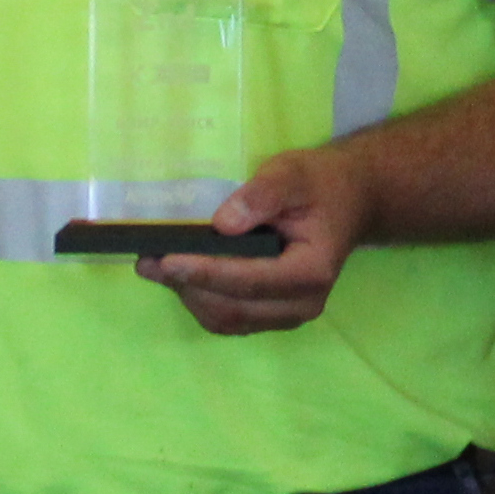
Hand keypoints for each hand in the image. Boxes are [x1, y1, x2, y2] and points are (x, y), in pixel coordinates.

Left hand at [138, 140, 373, 334]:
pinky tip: (179, 275)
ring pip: (227, 320)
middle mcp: (303, 303)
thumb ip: (262, 195)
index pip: (250, 281)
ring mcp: (288, 314)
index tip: (166, 260)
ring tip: (155, 267)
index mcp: (312, 271)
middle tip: (147, 262)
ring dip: (188, 296)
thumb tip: (223, 224)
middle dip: (187, 287)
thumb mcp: (293, 173)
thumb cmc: (319, 184)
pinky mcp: (273, 315)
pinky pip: (230, 318)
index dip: (205, 272)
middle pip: (233, 309)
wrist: (347, 201)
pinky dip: (200, 300)